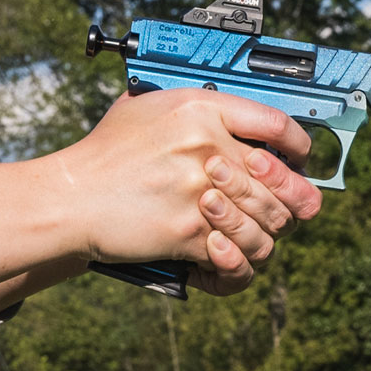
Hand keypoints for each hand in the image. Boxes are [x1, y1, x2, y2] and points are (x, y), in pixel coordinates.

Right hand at [47, 88, 323, 295]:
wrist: (70, 198)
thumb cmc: (105, 154)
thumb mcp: (148, 107)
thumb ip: (197, 110)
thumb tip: (243, 125)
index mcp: (201, 108)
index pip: (276, 124)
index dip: (300, 146)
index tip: (301, 158)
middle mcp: (207, 147)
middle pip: (281, 180)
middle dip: (292, 199)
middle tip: (292, 206)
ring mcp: (201, 192)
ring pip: (268, 222)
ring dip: (266, 232)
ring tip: (255, 232)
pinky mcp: (190, 233)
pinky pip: (238, 256)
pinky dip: (236, 262)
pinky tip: (227, 254)